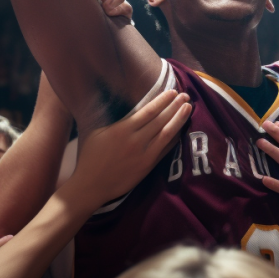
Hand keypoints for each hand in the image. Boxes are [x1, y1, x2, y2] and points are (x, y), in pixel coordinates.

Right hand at [72, 90, 191, 206]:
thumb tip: (131, 109)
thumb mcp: (97, 132)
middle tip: (186, 96)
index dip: (163, 100)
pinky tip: (181, 130)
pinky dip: (174, 138)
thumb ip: (116, 121)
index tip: (172, 92)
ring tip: (188, 108)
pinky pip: (165, 149)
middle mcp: (136, 140)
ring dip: (179, 120)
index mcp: (122, 129)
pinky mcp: (148, 166)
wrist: (91, 185)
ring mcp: (144, 154)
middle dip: (175, 106)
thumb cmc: (90, 157)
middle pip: (161, 120)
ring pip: (166, 133)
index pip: (148, 111)